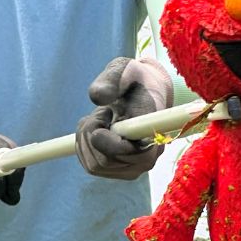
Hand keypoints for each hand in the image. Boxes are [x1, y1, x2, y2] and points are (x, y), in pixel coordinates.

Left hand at [76, 57, 172, 179]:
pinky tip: (98, 129)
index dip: (111, 146)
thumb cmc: (135, 79)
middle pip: (104, 162)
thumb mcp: (124, 70)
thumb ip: (111, 79)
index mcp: (154, 135)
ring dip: (87, 138)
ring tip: (102, 118)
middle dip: (92, 133)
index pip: (136, 157)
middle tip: (103, 112)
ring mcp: (133, 168)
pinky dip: (85, 146)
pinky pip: (90, 165)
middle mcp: (147, 159)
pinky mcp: (119, 170)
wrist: (143, 92)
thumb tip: (97, 97)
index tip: (99, 126)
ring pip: (93, 165)